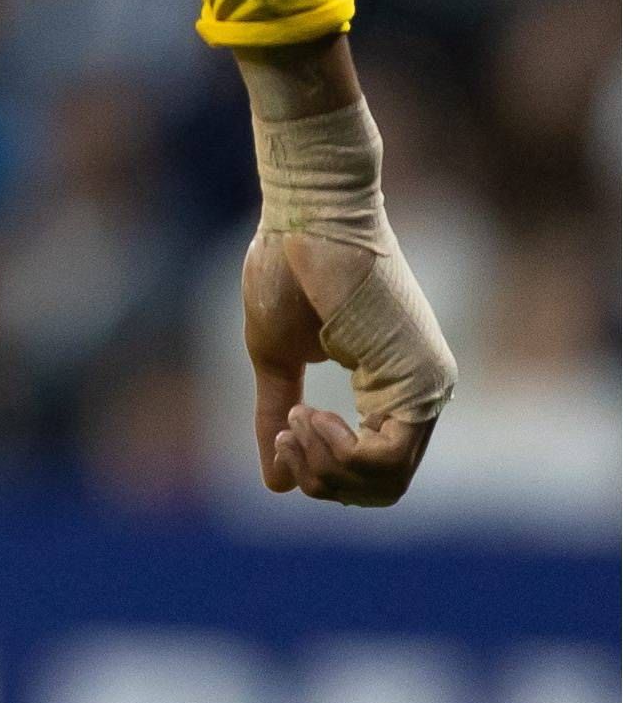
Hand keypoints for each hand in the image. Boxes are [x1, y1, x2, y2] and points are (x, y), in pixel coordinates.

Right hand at [239, 50, 455, 506]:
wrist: (308, 215)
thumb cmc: (290, 268)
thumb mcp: (277, 357)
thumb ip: (279, 413)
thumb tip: (277, 485)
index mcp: (390, 388)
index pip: (370, 470)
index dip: (320, 472)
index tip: (282, 432)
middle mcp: (419, 394)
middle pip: (380, 487)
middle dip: (322, 478)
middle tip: (286, 435)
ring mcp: (426, 389)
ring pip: (387, 480)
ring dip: (327, 466)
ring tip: (298, 419)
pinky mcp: (420, 382)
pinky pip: (388, 458)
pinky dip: (341, 453)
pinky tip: (311, 416)